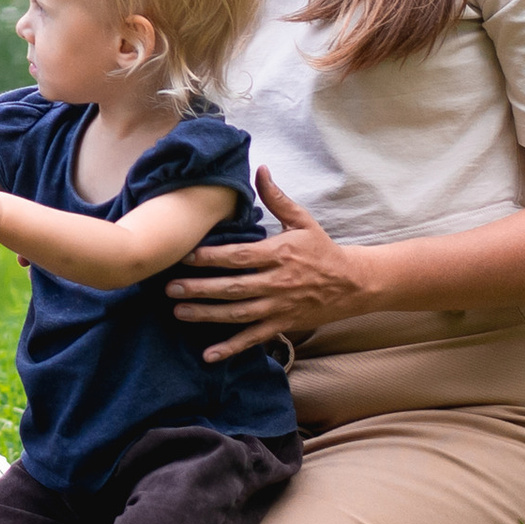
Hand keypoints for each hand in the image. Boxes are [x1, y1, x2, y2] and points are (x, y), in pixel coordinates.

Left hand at [172, 168, 379, 359]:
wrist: (355, 284)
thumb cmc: (323, 250)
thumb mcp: (303, 221)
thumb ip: (277, 198)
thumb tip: (259, 168)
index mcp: (278, 254)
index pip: (239, 257)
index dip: (211, 257)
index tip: (184, 256)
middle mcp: (277, 283)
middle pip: (233, 287)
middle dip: (200, 288)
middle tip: (169, 288)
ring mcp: (279, 307)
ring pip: (238, 314)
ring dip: (207, 315)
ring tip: (178, 312)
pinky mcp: (283, 325)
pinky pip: (254, 338)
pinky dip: (231, 348)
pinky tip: (208, 355)